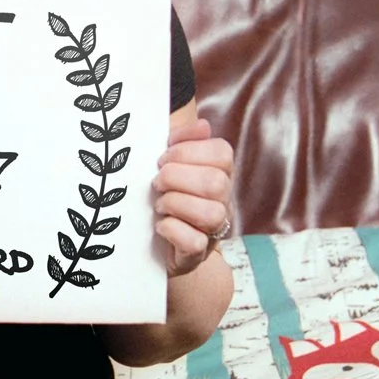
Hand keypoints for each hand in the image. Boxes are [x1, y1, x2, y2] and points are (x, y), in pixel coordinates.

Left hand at [153, 98, 234, 271]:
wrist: (156, 245)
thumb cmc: (165, 195)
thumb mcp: (170, 163)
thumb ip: (183, 140)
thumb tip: (202, 125)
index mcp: (220, 173)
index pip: (222, 153)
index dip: (189, 151)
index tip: (163, 158)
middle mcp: (223, 200)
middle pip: (216, 183)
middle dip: (177, 177)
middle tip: (157, 182)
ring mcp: (213, 229)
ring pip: (211, 213)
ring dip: (176, 204)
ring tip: (159, 205)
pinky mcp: (197, 253)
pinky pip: (195, 242)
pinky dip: (172, 230)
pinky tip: (160, 225)